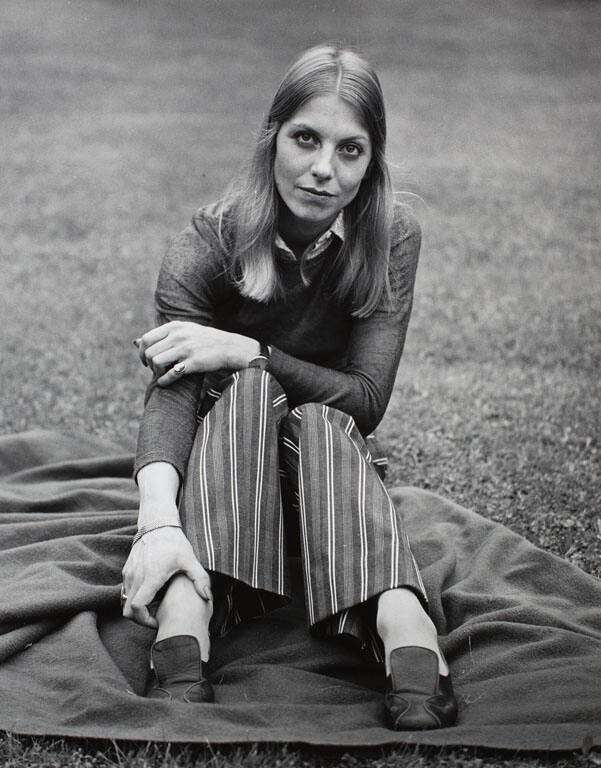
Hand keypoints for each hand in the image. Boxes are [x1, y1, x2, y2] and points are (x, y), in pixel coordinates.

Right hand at [121, 526, 211, 627]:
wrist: (157, 524)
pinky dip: (135, 597)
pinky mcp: (126, 570)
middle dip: (140, 619)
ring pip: (125, 601)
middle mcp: (135, 577)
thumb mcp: (190, 559)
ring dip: (137, 608)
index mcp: (150, 577)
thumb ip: (200, 579)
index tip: (157, 620)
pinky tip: (151, 593)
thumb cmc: (174, 542)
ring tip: (155, 605)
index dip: (145, 621)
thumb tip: (208, 597)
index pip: (137, 608)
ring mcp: (128, 574)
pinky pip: (126, 591)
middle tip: (156, 618)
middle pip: (127, 610)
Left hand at [134, 321, 259, 385]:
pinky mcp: (193, 363)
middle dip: (148, 364)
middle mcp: (179, 335)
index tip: (147, 360)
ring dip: (156, 372)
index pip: (146, 338)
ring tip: (162, 374)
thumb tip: (134, 342)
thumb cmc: (204, 341)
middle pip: (149, 352)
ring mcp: (186, 349)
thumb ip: (160, 337)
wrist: (231, 347)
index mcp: (175, 326)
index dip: (143, 352)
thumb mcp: (183, 332)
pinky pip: (171, 374)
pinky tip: (165, 383)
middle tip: (155, 370)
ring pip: (156, 362)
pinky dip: (164, 381)